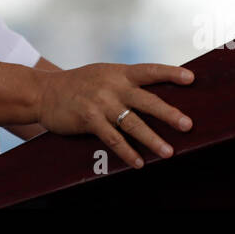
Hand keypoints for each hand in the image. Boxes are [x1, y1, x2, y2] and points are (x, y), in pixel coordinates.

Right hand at [36, 63, 194, 168]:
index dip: (171, 73)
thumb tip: (154, 96)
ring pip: (132, 123)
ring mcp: (100, 102)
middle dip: (169, 113)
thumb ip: (125, 82)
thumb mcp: (102, 75)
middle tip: (188, 125)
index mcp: (119, 72)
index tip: (191, 78)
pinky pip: (113, 139)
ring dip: (152, 139)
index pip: (150, 70)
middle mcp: (112, 85)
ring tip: (168, 152)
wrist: (43, 92)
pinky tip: (139, 163)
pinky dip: (127, 152)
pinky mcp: (88, 119)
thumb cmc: (78, 85)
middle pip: (147, 100)